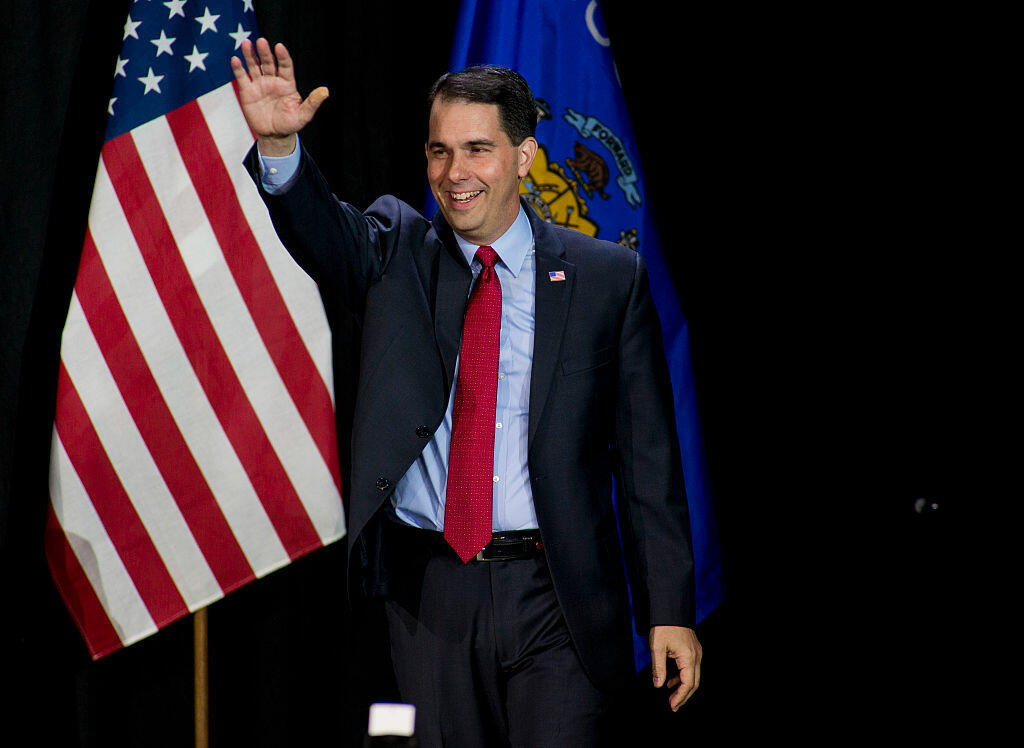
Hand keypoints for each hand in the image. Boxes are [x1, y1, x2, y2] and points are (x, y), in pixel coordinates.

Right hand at [230, 38, 328, 155]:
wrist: (274, 135)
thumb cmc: (290, 124)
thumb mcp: (304, 115)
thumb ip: (313, 103)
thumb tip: (325, 91)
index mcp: (287, 84)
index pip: (285, 66)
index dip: (283, 56)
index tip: (279, 47)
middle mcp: (273, 81)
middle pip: (268, 63)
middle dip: (265, 53)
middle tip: (261, 42)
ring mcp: (260, 84)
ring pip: (254, 66)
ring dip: (250, 55)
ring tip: (246, 44)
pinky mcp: (248, 91)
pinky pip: (243, 77)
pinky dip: (238, 69)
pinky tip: (235, 60)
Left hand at [649, 625, 701, 710]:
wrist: (671, 609)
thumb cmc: (664, 626)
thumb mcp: (657, 647)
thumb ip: (658, 668)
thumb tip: (658, 685)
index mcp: (688, 657)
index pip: (688, 683)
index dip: (680, 696)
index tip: (672, 705)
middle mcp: (696, 656)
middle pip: (694, 682)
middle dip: (683, 696)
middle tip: (673, 706)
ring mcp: (696, 652)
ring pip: (693, 675)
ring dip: (682, 687)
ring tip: (671, 697)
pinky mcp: (692, 649)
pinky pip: (690, 667)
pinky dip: (682, 677)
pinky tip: (671, 681)